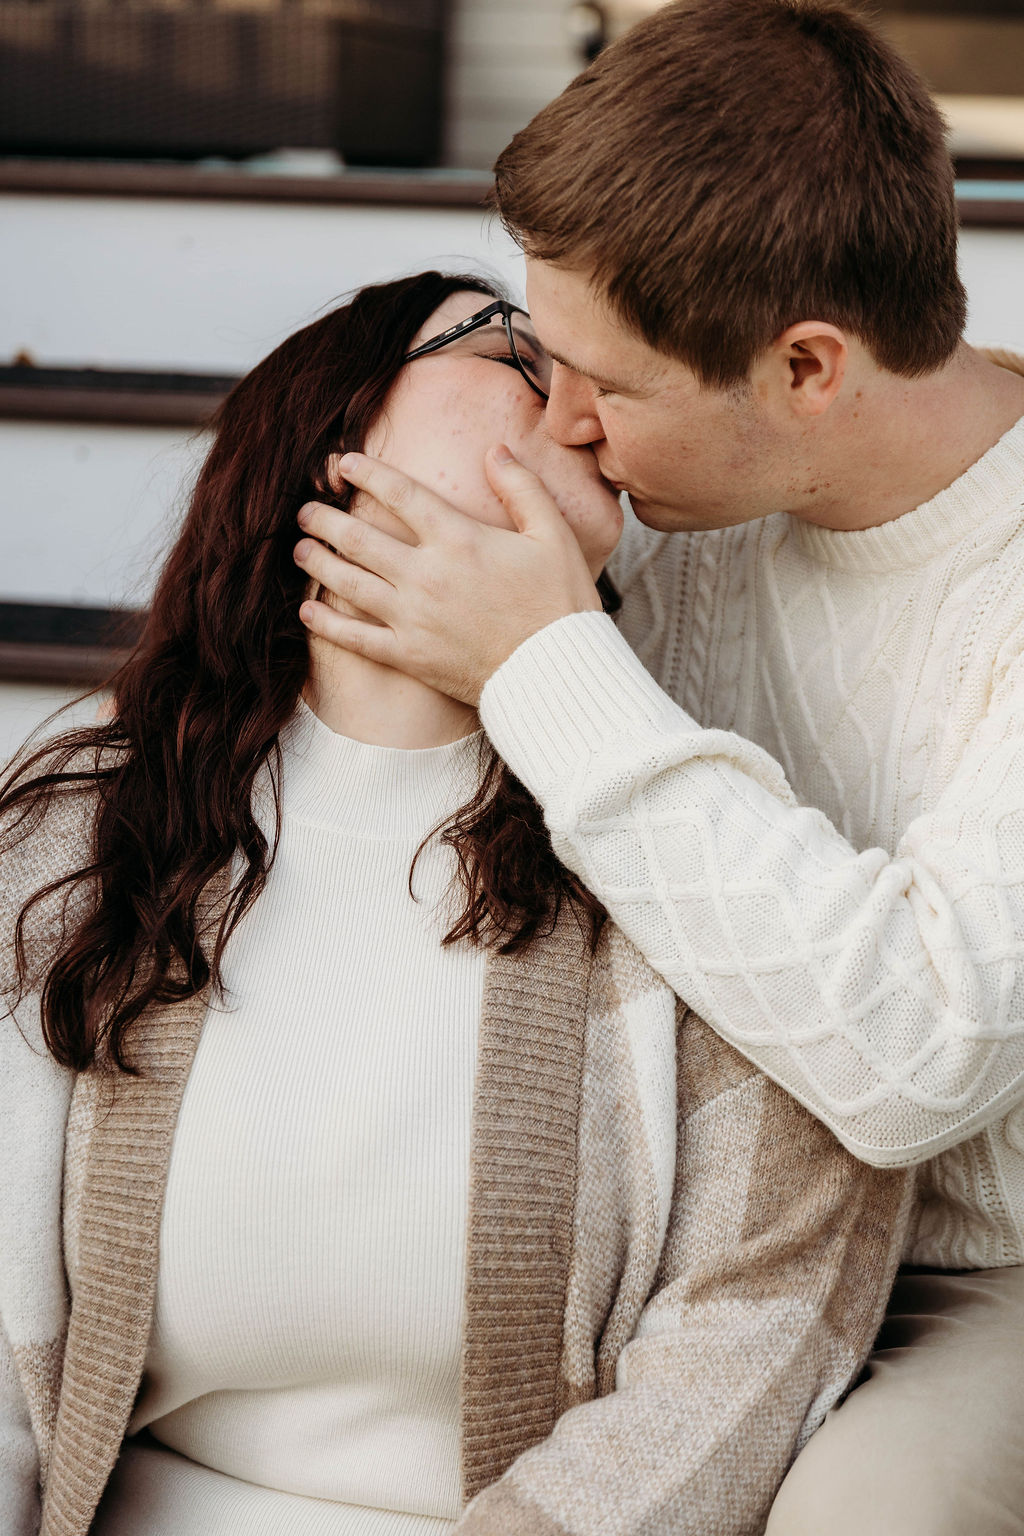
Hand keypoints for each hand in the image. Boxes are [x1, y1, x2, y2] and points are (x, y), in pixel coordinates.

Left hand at [293, 445, 603, 704]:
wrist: (555, 673)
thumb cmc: (560, 604)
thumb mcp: (554, 535)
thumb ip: (521, 487)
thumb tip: (494, 449)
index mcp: (459, 539)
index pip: (400, 494)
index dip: (367, 473)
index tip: (343, 462)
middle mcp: (426, 574)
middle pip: (358, 537)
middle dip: (324, 518)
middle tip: (305, 509)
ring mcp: (412, 617)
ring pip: (347, 583)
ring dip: (316, 562)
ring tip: (299, 549)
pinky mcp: (409, 656)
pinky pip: (355, 638)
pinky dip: (326, 624)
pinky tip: (306, 612)